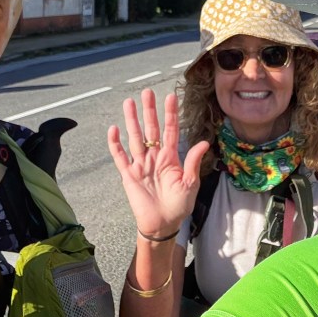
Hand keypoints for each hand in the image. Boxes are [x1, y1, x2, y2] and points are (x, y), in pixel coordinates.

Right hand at [107, 89, 209, 239]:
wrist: (163, 224)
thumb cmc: (180, 205)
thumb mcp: (190, 183)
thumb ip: (193, 162)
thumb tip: (204, 142)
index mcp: (170, 157)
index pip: (170, 130)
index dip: (170, 114)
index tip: (170, 97)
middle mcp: (154, 156)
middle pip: (150, 128)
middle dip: (149, 110)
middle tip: (147, 92)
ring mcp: (140, 164)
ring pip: (134, 137)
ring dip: (131, 120)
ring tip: (128, 102)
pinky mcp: (128, 175)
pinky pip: (120, 157)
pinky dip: (115, 144)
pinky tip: (114, 129)